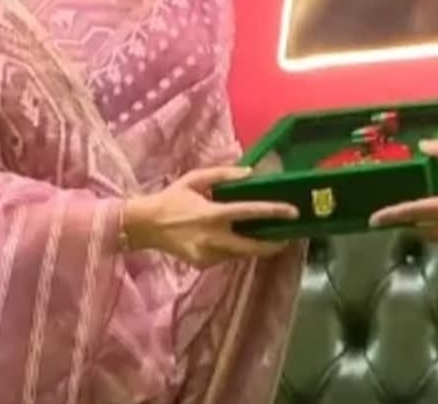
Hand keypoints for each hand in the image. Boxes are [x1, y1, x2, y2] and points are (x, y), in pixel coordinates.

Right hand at [122, 165, 298, 267]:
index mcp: (212, 214)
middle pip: (251, 246)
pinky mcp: (202, 264)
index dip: (274, 212)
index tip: (293, 212)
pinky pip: (225, 257)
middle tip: (286, 237)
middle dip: (272, 244)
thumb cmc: (171, 198)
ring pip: (239, 253)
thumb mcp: (195, 179)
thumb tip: (250, 174)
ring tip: (264, 236)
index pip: (250, 212)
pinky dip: (232, 248)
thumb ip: (223, 174)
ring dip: (252, 246)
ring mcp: (207, 254)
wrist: (144, 225)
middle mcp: (212, 237)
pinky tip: (231, 239)